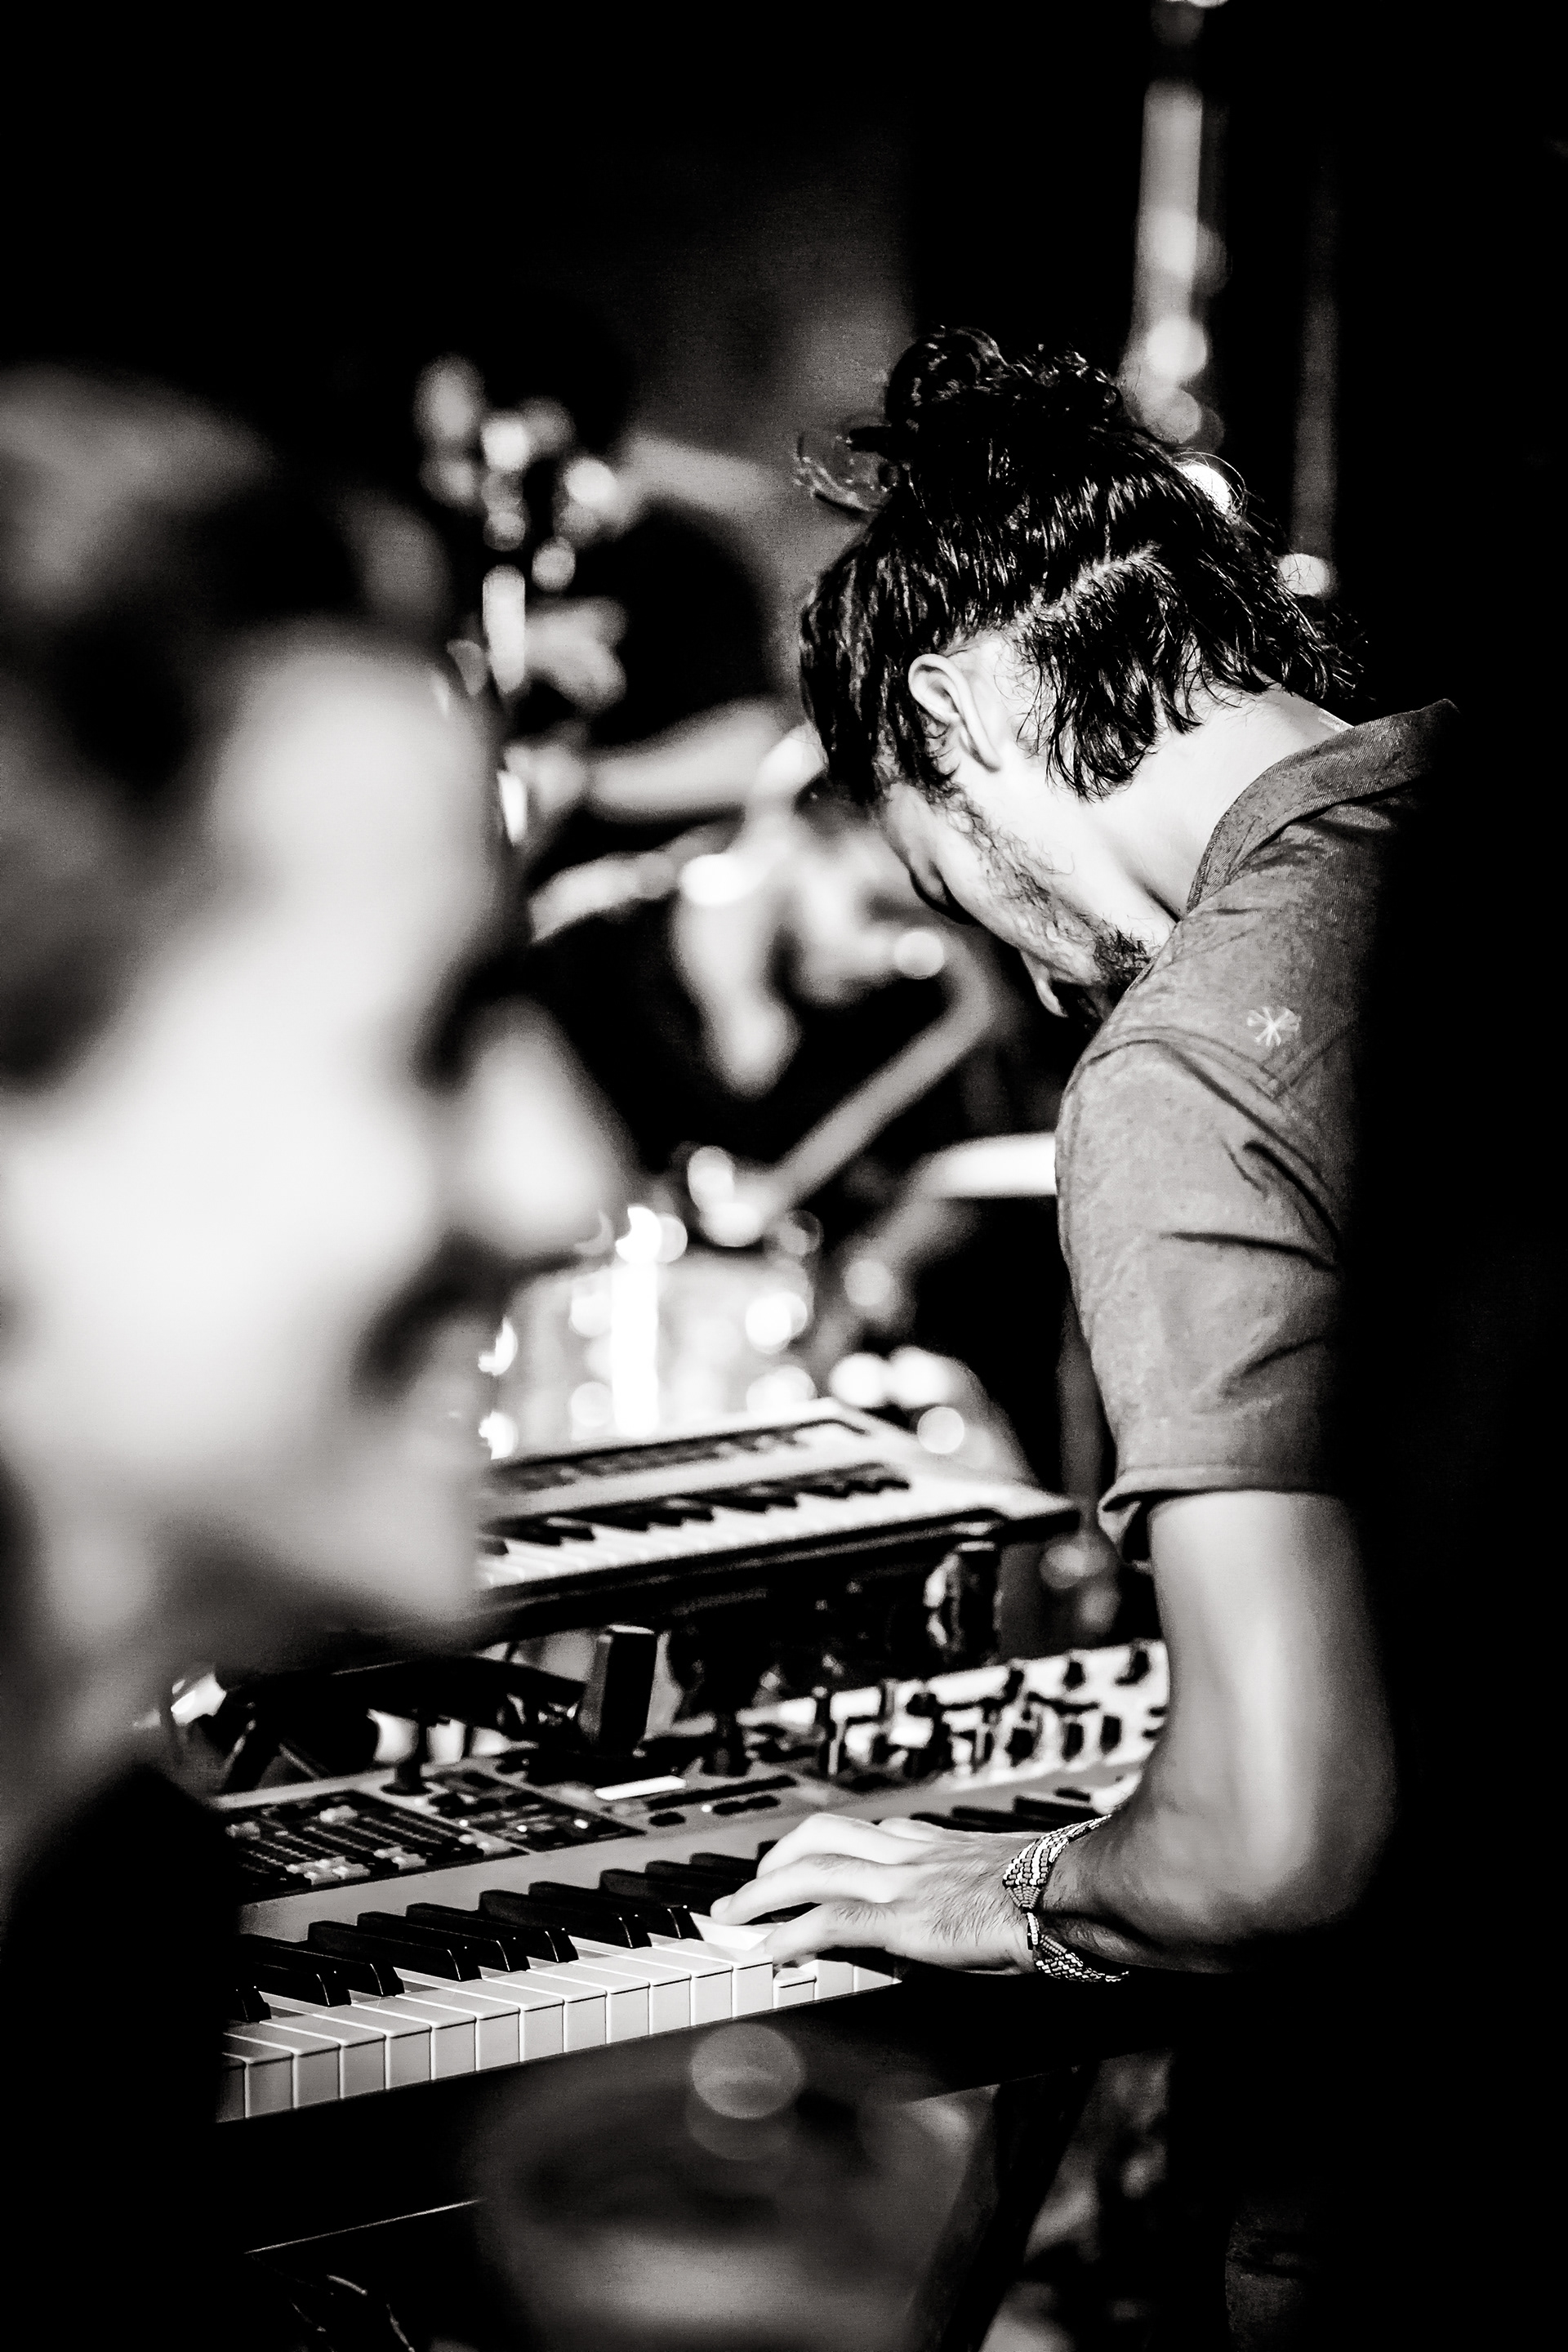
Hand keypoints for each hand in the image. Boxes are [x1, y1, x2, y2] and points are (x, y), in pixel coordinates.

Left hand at [708, 1812, 1032, 1972]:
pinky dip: (791, 1936)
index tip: (803, 1864)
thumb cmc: (1057, 1889)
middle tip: (748, 1888)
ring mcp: (902, 1882)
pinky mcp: (903, 1919)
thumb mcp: (1004, 1877)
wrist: (1073, 1890)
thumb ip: (973, 1887)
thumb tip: (967, 1914)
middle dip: (775, 1861)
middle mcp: (910, 1853)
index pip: (862, 1834)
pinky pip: (831, 1923)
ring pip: (811, 1872)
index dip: (823, 1849)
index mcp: (934, 1843)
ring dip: (763, 1894)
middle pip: (822, 1839)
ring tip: (733, 1917)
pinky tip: (769, 1953)